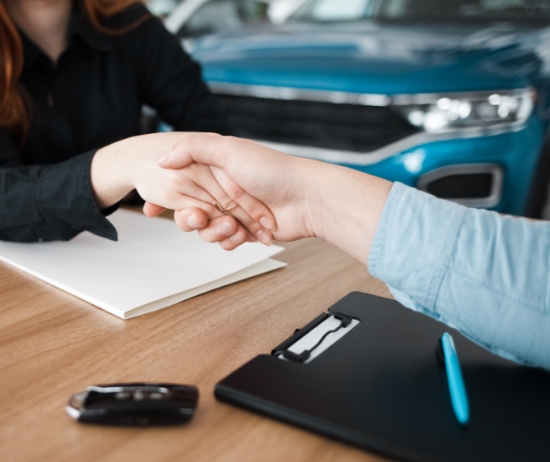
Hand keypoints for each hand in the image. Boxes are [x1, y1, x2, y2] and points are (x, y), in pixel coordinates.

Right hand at [90, 132, 275, 243]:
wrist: (306, 199)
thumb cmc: (272, 170)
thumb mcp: (229, 149)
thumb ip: (194, 148)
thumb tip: (163, 158)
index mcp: (217, 169)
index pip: (181, 182)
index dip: (165, 196)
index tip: (151, 206)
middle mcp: (224, 190)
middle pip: (191, 210)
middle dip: (190, 219)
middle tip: (200, 218)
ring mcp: (236, 211)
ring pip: (207, 229)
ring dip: (215, 232)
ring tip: (233, 227)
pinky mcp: (248, 230)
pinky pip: (227, 241)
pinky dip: (231, 241)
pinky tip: (242, 236)